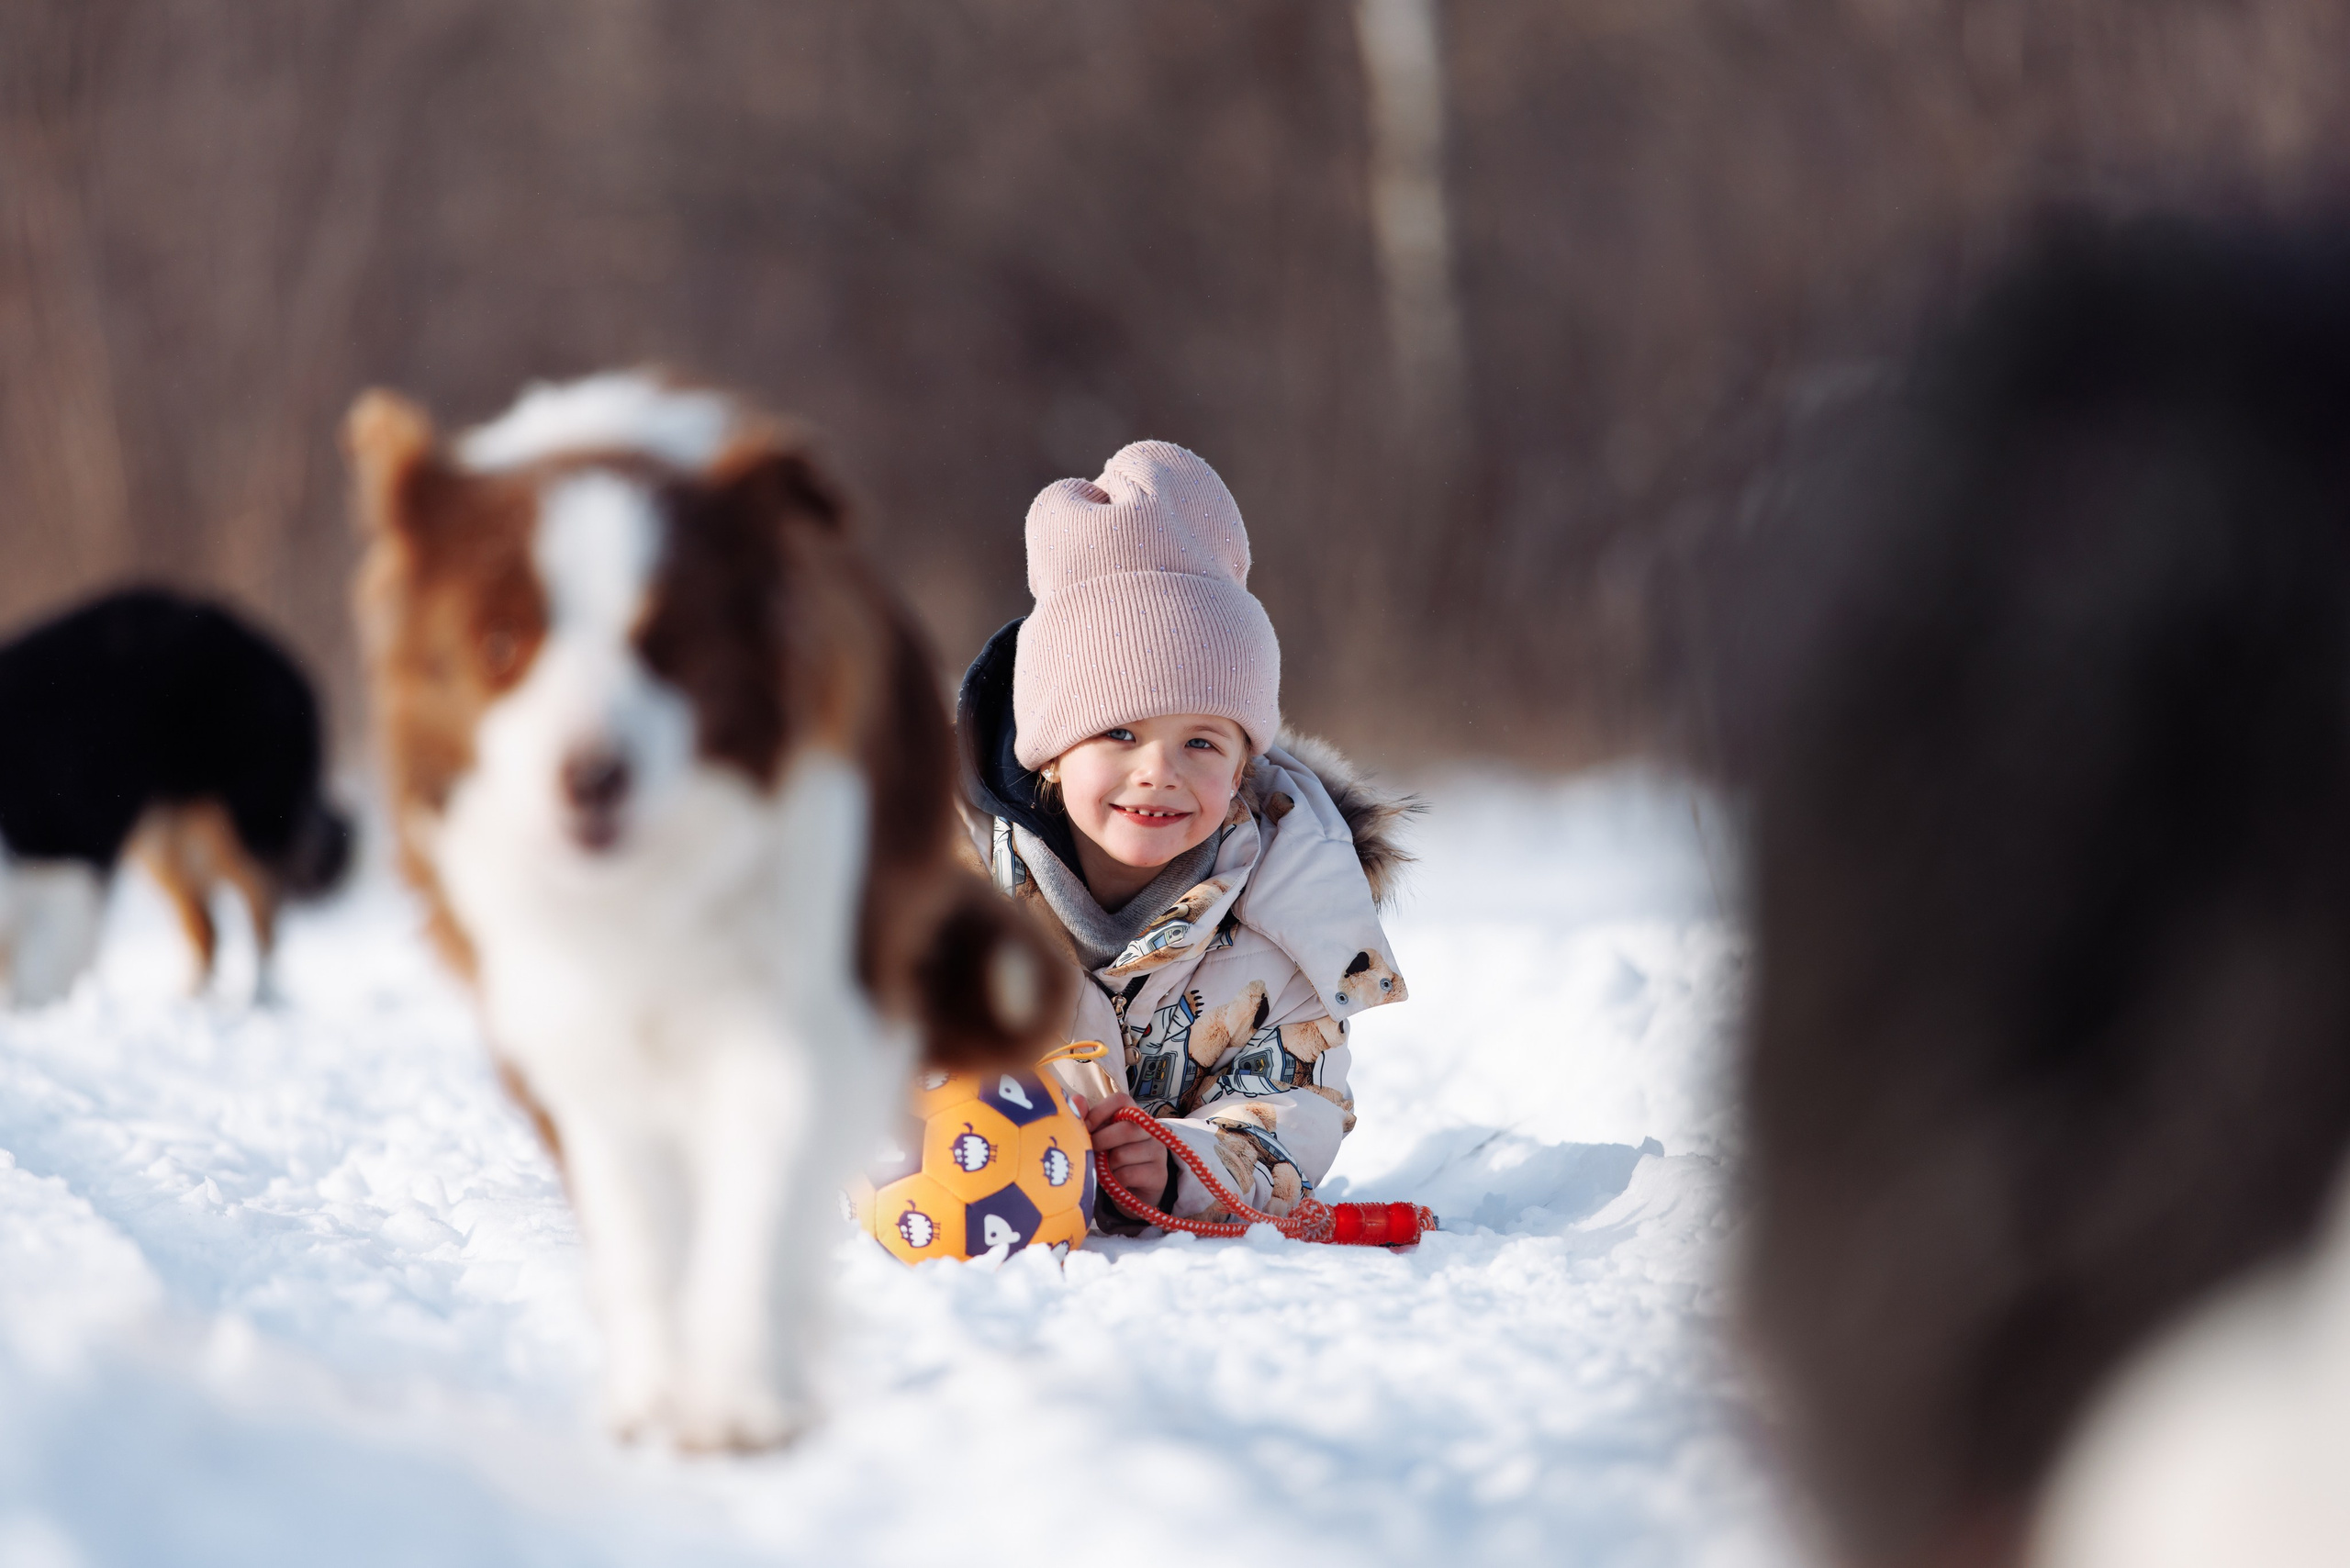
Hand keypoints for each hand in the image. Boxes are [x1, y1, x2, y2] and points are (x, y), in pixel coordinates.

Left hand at [1075, 1091, 1171, 1208]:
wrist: (1134, 1191)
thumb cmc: (1113, 1159)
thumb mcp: (1100, 1138)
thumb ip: (1087, 1120)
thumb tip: (1076, 1100)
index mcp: (1134, 1115)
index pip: (1120, 1100)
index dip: (1099, 1111)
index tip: (1086, 1127)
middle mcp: (1150, 1130)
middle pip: (1125, 1129)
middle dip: (1101, 1141)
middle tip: (1091, 1151)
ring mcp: (1157, 1152)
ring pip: (1122, 1155)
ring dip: (1106, 1165)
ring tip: (1105, 1169)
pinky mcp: (1158, 1174)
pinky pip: (1127, 1175)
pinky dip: (1114, 1180)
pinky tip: (1115, 1181)